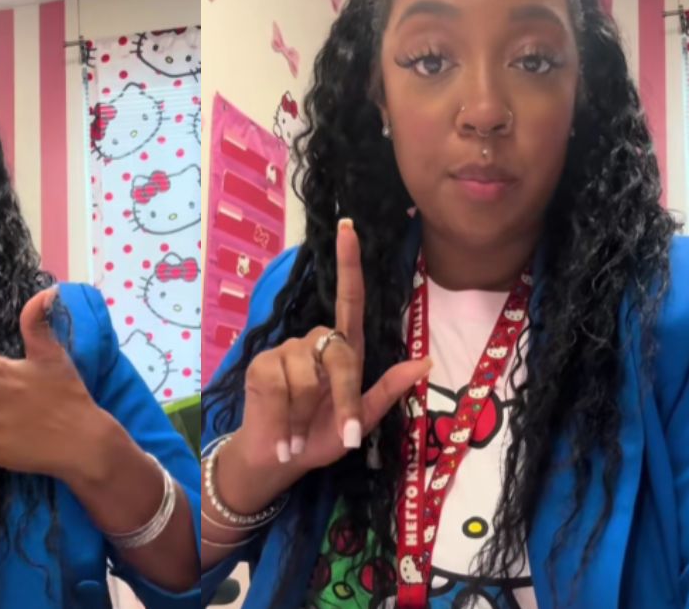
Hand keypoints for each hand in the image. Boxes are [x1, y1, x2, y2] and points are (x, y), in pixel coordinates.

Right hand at [233, 220, 430, 475]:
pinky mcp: (262, 365)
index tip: (349, 227)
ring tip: (299, 436)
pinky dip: (288, 418)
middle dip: (343, 399)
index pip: (348, 298)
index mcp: (344, 350)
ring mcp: (285, 351)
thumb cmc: (322, 439)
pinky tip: (284, 437)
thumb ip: (388, 391)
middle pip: (339, 353)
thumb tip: (425, 362)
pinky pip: (283, 385)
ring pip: (308, 375)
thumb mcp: (361, 423)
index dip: (349, 263)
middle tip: (341, 436)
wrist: (277, 460)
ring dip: (308, 414)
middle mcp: (314, 343)